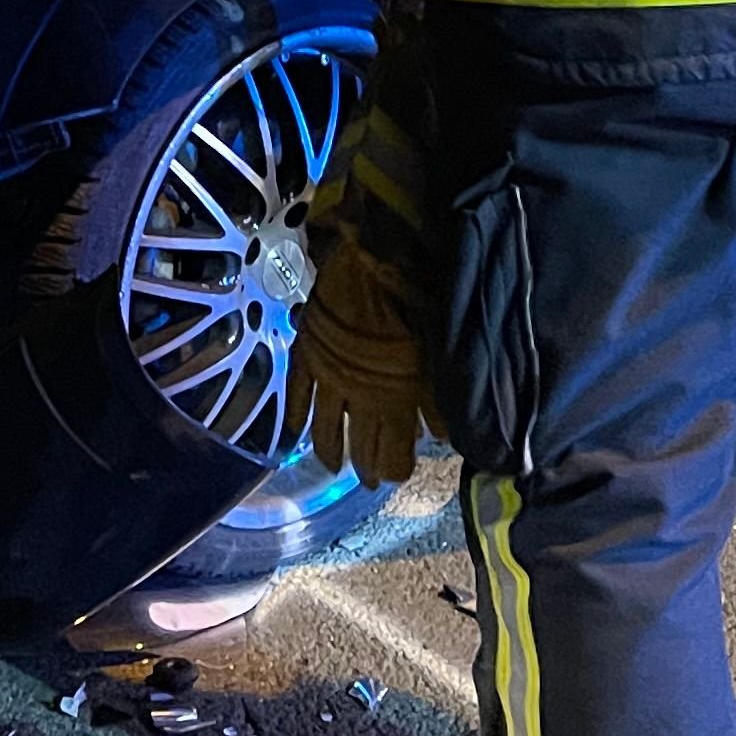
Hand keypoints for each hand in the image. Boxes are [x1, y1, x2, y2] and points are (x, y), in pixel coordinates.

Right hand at [299, 233, 431, 490]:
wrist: (370, 254)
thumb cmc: (414, 295)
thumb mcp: (437, 347)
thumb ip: (436, 395)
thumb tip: (441, 435)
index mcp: (393, 397)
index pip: (392, 450)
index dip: (395, 467)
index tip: (398, 477)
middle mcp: (356, 395)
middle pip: (358, 443)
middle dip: (366, 465)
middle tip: (369, 482)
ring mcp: (327, 375)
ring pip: (325, 425)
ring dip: (331, 449)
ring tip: (333, 467)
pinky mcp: (306, 351)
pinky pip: (297, 391)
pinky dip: (296, 412)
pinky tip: (294, 431)